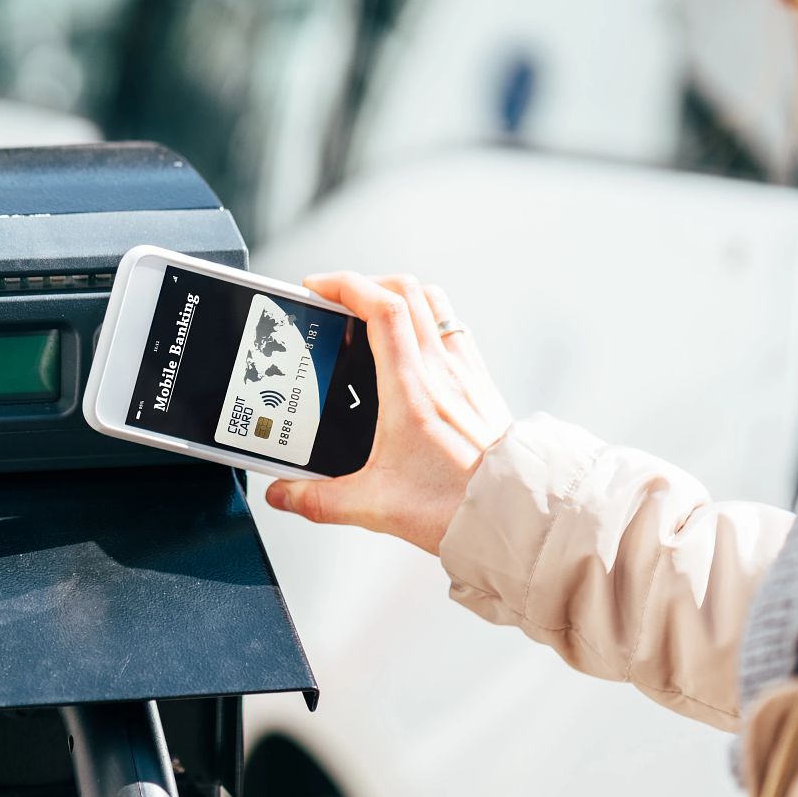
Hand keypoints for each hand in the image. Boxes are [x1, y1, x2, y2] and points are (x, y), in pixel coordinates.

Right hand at [266, 273, 511, 553]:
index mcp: (411, 390)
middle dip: (365, 282)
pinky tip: (411, 348)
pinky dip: (426, 320)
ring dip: (398, 295)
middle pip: (407, 290)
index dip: (345, 285)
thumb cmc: (456, 506)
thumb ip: (320, 500)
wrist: (512, 514)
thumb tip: (285, 494)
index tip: (317, 288)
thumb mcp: (375, 506)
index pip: (382, 309)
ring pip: (434, 303)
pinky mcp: (479, 383)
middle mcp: (441, 371)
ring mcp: (464, 372)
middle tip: (336, 301)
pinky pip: (452, 328)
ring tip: (370, 315)